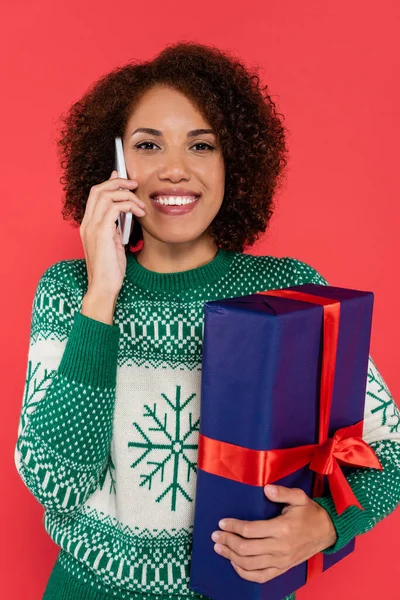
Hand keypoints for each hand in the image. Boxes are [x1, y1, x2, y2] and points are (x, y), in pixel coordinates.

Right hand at [80, 169, 144, 297]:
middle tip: (135, 185)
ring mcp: (92, 227)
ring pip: (106, 195)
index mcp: (88, 225)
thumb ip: (115, 227)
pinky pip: (114, 207)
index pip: (95, 195)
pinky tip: (139, 213)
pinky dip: (129, 205)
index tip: (126, 182)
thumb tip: (122, 212)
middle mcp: (87, 223)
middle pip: (98, 189)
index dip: (110, 184)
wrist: (103, 287)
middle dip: (118, 183)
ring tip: (140, 205)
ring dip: (127, 195)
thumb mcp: (114, 243)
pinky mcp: (101, 232)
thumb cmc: (110, 270)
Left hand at [211, 484, 337, 583]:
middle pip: (246, 549)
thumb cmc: (310, 512)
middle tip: (215, 535)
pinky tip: (235, 564)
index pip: (250, 530)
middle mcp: (280, 547)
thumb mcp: (299, 497)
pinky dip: (245, 573)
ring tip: (219, 548)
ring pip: (250, 564)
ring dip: (231, 557)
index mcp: (282, 528)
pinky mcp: (282, 569)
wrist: (326, 532)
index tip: (222, 522)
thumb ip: (283, 492)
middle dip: (227, 541)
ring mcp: (281, 561)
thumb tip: (266, 489)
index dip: (233, 526)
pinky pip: (260, 577)